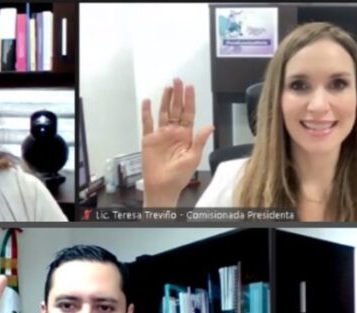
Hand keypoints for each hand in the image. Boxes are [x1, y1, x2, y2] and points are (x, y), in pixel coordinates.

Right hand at [141, 78, 213, 206]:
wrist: (162, 187)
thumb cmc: (179, 176)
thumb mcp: (193, 158)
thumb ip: (200, 140)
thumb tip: (210, 126)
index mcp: (185, 136)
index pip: (188, 114)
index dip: (189, 100)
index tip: (190, 87)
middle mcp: (173, 132)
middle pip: (176, 109)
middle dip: (178, 95)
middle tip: (178, 80)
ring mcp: (160, 135)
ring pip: (163, 113)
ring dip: (165, 100)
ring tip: (168, 87)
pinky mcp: (148, 140)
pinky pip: (147, 123)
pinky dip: (146, 112)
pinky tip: (147, 102)